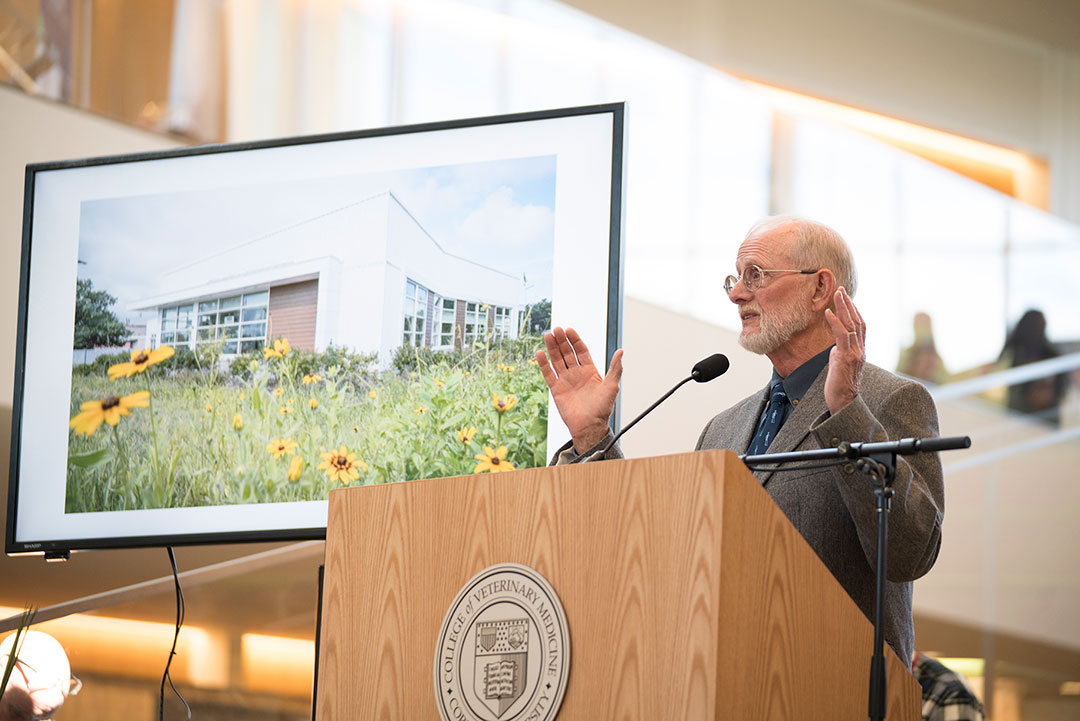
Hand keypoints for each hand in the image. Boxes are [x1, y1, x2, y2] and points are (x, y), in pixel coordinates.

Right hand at [536, 327, 622, 452]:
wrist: (590, 427)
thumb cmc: (602, 409)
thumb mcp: (612, 386)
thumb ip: (615, 368)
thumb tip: (621, 352)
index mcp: (590, 371)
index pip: (581, 351)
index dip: (575, 340)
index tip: (569, 330)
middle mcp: (576, 374)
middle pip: (567, 353)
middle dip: (562, 341)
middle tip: (556, 329)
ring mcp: (566, 380)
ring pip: (557, 360)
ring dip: (552, 348)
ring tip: (548, 335)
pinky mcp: (556, 389)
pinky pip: (548, 374)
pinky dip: (544, 364)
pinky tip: (540, 353)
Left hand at [823, 287, 864, 413]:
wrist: (843, 402)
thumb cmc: (839, 385)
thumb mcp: (841, 364)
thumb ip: (841, 352)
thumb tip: (835, 346)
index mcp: (860, 350)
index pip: (860, 326)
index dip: (854, 311)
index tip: (846, 298)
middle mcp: (860, 350)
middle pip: (858, 321)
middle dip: (849, 304)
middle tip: (841, 290)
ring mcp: (855, 353)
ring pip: (852, 325)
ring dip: (844, 307)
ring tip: (837, 294)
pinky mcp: (846, 358)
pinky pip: (841, 336)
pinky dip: (835, 321)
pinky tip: (829, 312)